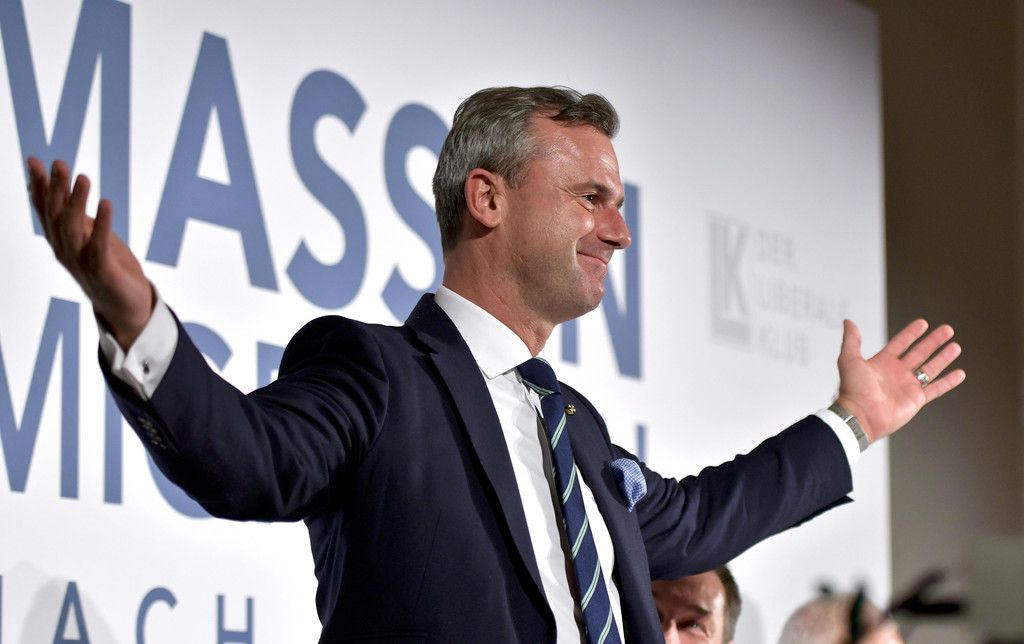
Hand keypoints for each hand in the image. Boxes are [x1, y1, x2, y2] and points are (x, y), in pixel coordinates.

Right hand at [28, 158, 152, 349]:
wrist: (127, 307)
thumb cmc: (111, 269)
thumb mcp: (92, 238)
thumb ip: (80, 219)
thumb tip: (68, 190)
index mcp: (60, 242)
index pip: (45, 210)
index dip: (39, 186)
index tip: (34, 161)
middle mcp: (65, 251)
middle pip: (55, 215)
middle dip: (56, 188)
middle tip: (59, 163)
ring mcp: (81, 263)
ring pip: (72, 228)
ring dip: (76, 202)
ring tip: (83, 178)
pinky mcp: (102, 271)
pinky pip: (99, 244)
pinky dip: (101, 223)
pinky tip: (106, 203)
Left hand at [834, 319, 964, 442]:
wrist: (861, 416)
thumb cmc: (853, 390)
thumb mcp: (849, 360)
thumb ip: (851, 340)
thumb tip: (848, 321)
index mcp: (882, 362)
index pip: (900, 343)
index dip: (911, 333)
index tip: (923, 323)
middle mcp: (897, 372)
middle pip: (920, 352)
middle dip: (934, 341)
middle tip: (947, 329)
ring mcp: (908, 386)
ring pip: (930, 368)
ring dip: (943, 357)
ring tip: (956, 346)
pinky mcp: (916, 399)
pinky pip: (936, 389)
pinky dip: (948, 382)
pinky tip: (960, 373)